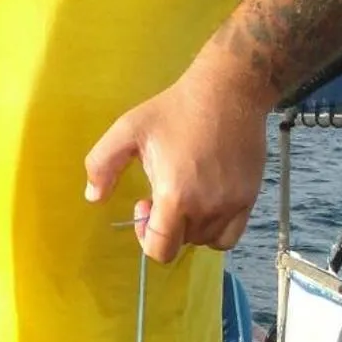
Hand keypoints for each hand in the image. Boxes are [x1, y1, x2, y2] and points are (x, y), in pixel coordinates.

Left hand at [84, 61, 270, 262]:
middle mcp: (207, 207)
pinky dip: (214, 230)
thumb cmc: (175, 109)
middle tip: (162, 192)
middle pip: (181, 243)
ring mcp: (231, 204)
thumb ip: (102, 164)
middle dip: (166, 225)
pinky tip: (206, 204)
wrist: (228, 91)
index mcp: (175, 196)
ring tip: (185, 194)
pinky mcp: (249, 198)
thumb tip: (93, 197)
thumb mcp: (128, 129)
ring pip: (205, 240)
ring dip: (189, 227)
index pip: (160, 249)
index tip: (144, 205)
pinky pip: (229, 236)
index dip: (146, 237)